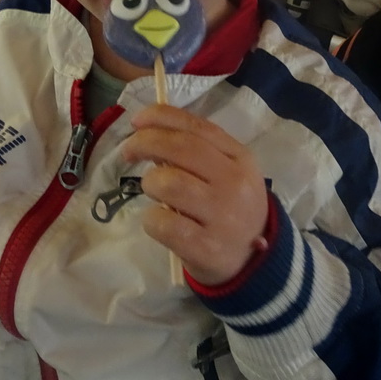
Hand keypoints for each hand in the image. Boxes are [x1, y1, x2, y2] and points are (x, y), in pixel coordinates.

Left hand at [122, 105, 267, 285]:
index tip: (137, 119)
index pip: (197, 127)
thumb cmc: (230, 209)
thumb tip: (149, 131)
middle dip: (145, 143)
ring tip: (154, 192)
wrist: (252, 262)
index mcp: (240, 158)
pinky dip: (151, 219)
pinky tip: (159, 222)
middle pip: (180, 149)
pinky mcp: (206, 247)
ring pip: (168, 184)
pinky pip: (162, 223)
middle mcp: (234, 183)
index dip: (162, 117)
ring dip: (150, 184)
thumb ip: (198, 150)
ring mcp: (222, 217)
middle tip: (128, 152)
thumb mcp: (227, 173)